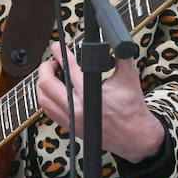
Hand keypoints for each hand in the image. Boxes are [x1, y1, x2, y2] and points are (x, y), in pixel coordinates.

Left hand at [36, 51, 164, 162]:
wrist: (134, 136)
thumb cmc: (132, 108)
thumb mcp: (130, 77)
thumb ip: (122, 56)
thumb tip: (115, 41)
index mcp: (90, 94)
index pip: (69, 68)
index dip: (61, 54)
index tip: (58, 47)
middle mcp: (77, 108)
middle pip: (47, 84)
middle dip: (46, 67)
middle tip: (53, 61)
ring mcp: (71, 119)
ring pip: (43, 98)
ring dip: (43, 83)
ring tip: (52, 74)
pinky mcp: (70, 127)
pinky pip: (48, 110)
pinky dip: (47, 98)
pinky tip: (54, 91)